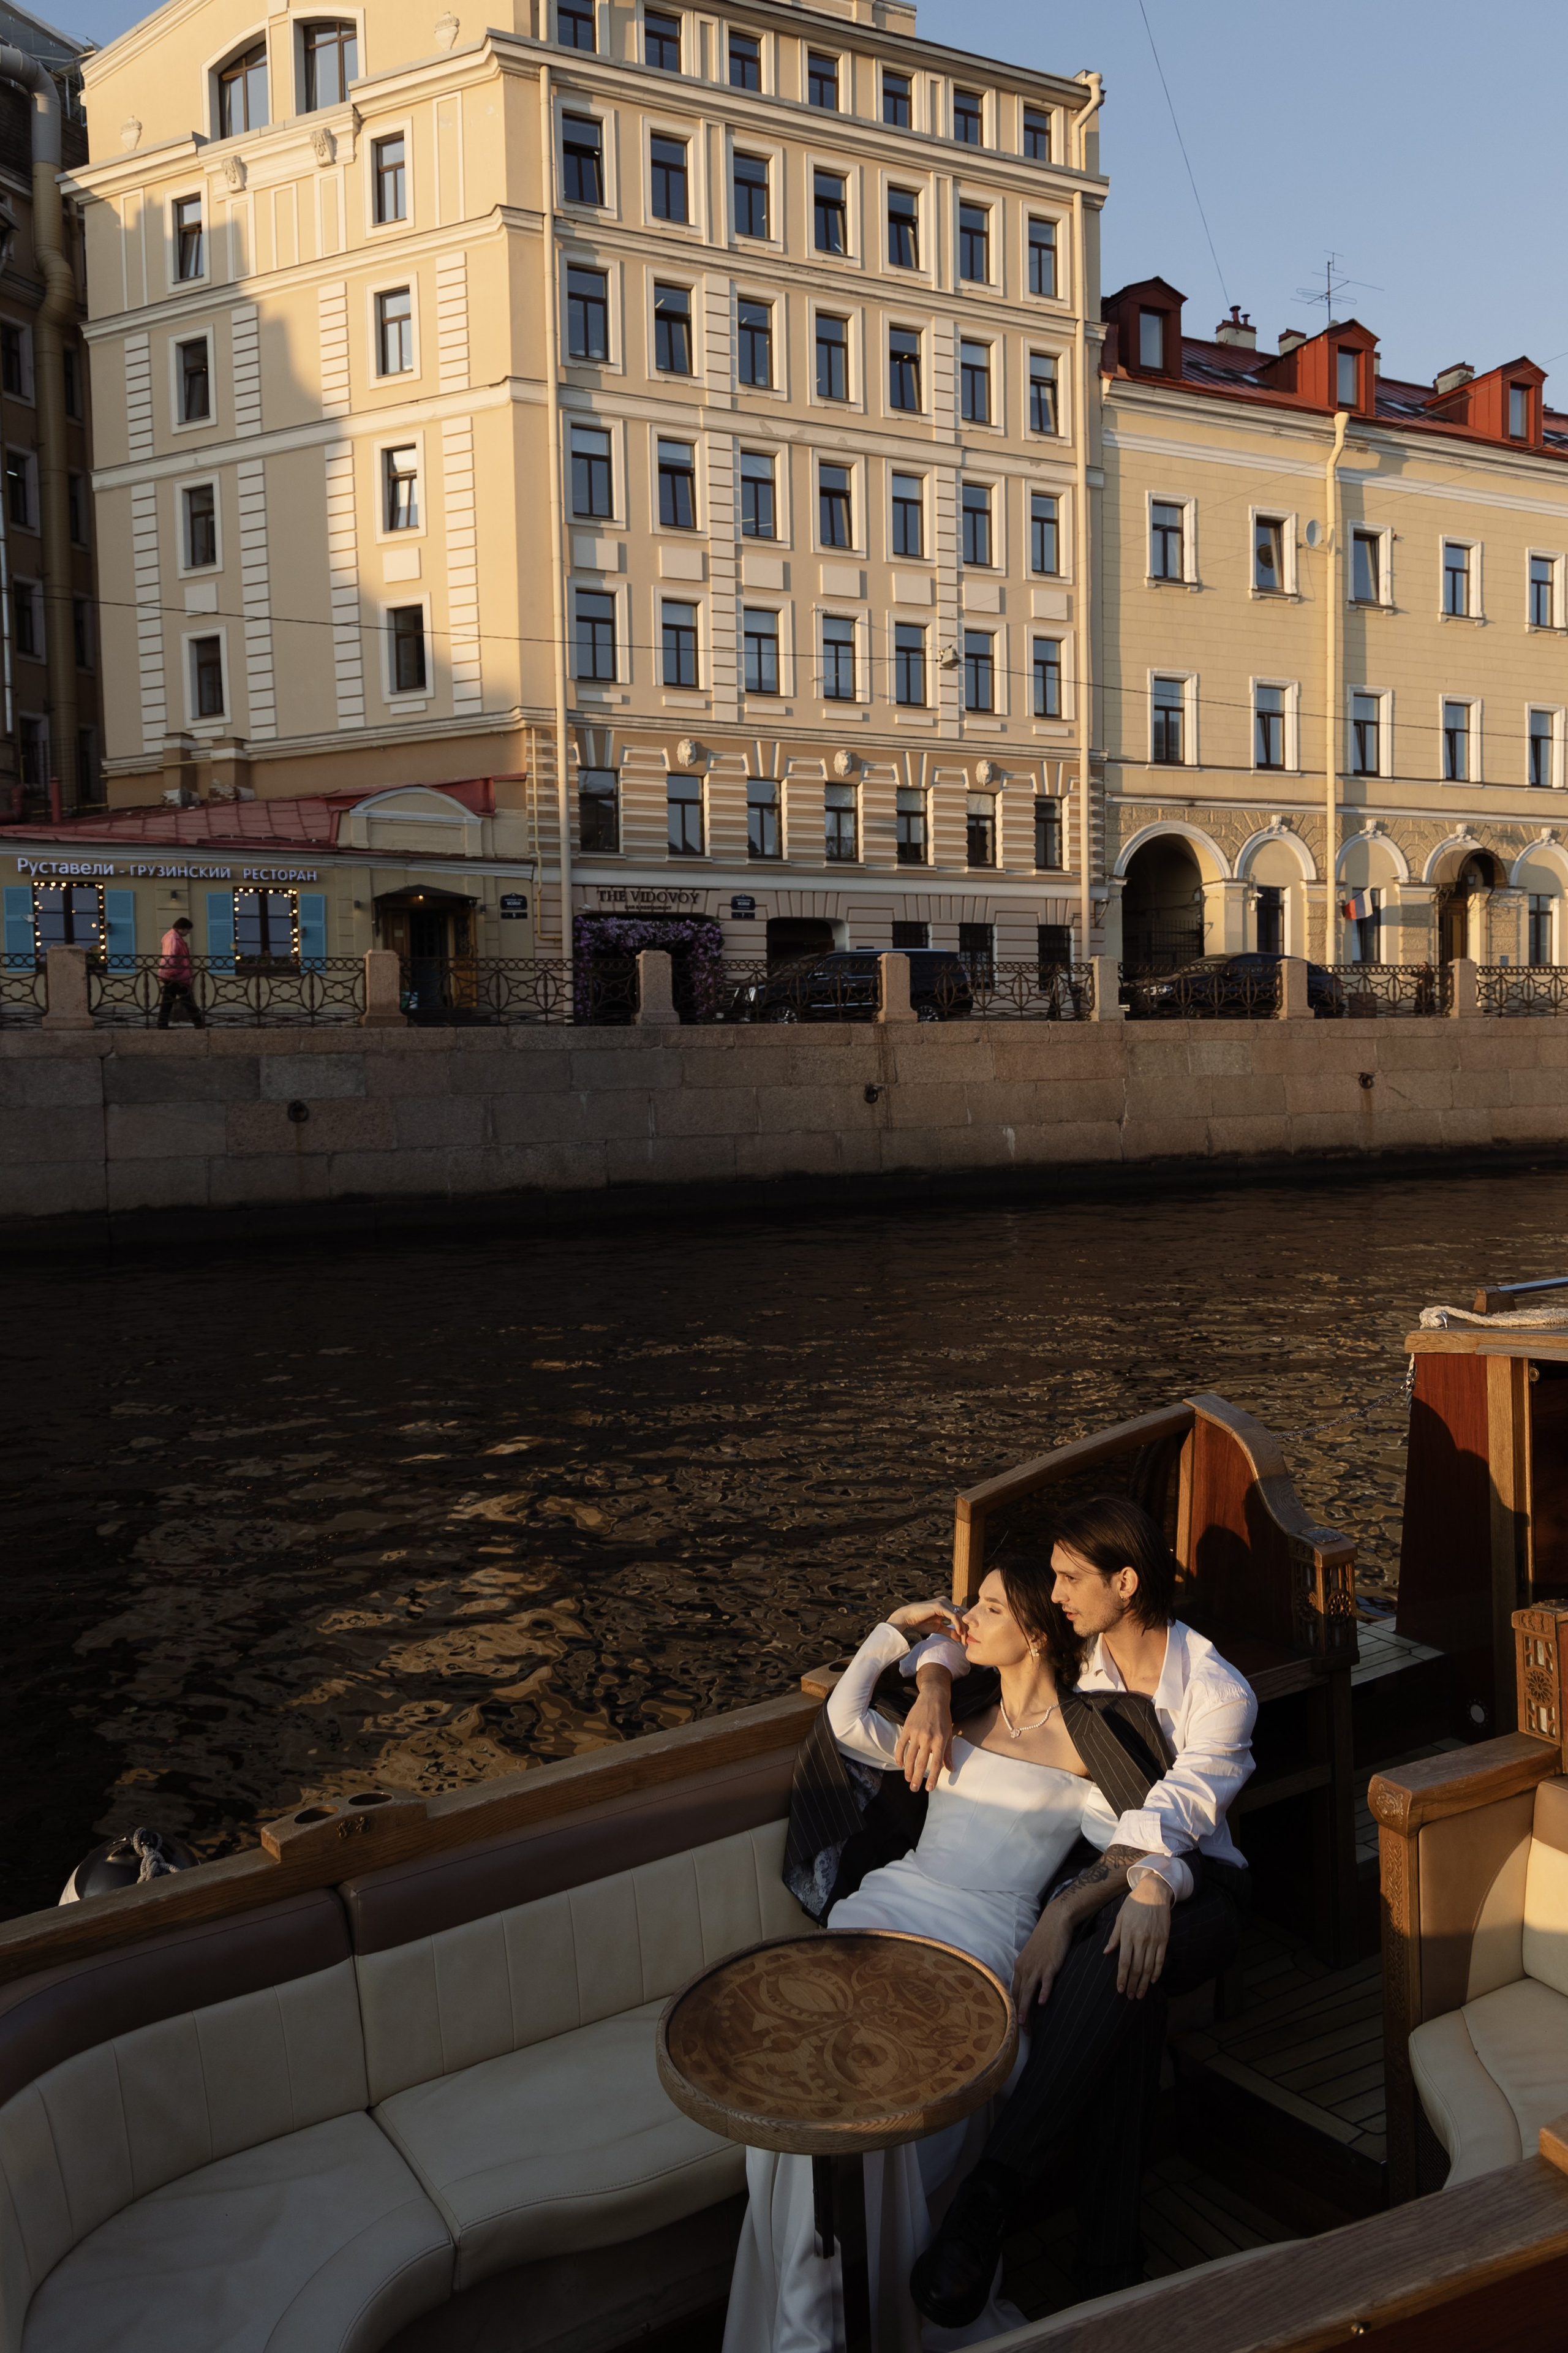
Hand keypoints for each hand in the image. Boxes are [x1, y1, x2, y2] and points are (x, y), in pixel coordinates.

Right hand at [887, 1598, 965, 1640]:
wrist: (907, 1618)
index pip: (961, 1614)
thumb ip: (949, 1631)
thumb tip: (960, 1638)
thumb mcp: (938, 1628)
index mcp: (946, 1605)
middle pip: (963, 1614)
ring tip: (964, 1640)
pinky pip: (953, 1615)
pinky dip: (958, 1625)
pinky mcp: (940, 1605)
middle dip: (966, 1628)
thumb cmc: (920, 1622)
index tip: (966, 1639)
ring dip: (963, 1629)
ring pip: (959, 1615)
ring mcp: (943, 1602)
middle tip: (967, 1642)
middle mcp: (946, 1601)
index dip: (965, 1625)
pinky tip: (959, 1633)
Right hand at [894, 1678, 953, 1791]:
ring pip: (910, 1756)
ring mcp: (916, 1733)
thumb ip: (947, 1753)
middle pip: (921, 1763)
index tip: (929, 1789)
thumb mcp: (949, 1734)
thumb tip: (951, 1769)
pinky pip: (901, 1745)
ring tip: (908, 1780)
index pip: (936, 1763)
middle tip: (914, 1789)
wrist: (933, 1697)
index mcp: (940, 1740)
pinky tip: (900, 1764)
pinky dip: (899, 1756)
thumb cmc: (943, 1717)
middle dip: (918, 1778)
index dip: (933, 1778)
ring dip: (908, 1770)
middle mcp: (928, 1738)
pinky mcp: (907, 1728)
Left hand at [1012, 1905, 1071, 2019]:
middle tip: (1021, 2032)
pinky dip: (1043, 1992)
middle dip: (1020, 2014)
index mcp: (1019, 1966)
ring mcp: (1037, 1966)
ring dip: (1027, 2008)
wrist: (1054, 1922)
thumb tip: (1028, 1987)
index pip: (1015, 1992)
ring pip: (1029, 1991)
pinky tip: (1043, 2002)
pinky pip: (1046, 1981)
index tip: (1016, 2024)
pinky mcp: (1050, 1964)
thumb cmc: (1044, 1940)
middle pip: (1021, 1994)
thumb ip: (1028, 1971)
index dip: (1015, 2008)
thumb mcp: (1032, 1956)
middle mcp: (1025, 1968)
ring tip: (1025, 2024)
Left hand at [1103, 1875, 1171, 1999]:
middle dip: (1132, 1984)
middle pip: (1136, 1968)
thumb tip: (1106, 1952)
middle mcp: (1141, 1939)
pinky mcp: (1164, 1939)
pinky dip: (1157, 1972)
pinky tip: (1152, 1981)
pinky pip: (1160, 1960)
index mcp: (1127, 1934)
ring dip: (1143, 1983)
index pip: (1124, 1962)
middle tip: (1129, 1996)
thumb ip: (1114, 1936)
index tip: (1119, 1989)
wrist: (1154, 1892)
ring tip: (1139, 1994)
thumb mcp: (1120, 1917)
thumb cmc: (1134, 1904)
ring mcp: (1154, 1940)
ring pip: (1148, 1967)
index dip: (1121, 1978)